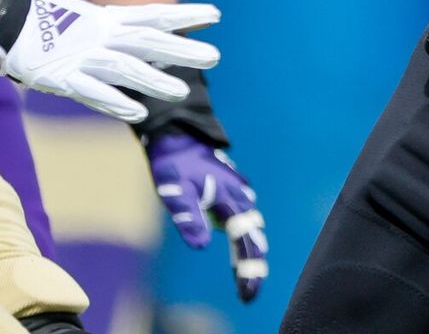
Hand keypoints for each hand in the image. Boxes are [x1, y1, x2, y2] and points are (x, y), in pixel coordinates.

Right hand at [0, 0, 221, 123]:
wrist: (5, 23)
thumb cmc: (52, 25)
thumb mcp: (92, 22)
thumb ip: (122, 34)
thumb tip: (159, 45)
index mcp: (108, 19)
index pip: (154, 15)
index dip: (184, 15)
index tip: (215, 15)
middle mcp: (100, 35)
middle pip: (147, 42)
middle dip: (180, 50)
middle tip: (215, 56)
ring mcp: (82, 57)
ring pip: (124, 69)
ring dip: (153, 81)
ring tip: (182, 92)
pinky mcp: (62, 78)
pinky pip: (93, 93)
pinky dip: (115, 103)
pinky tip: (138, 113)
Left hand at [148, 129, 268, 300]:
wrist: (176, 134)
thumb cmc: (174, 162)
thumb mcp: (175, 191)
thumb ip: (188, 217)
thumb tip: (202, 245)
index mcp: (231, 198)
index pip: (246, 240)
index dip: (250, 268)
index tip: (248, 293)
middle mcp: (240, 196)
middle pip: (254, 237)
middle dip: (253, 265)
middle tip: (249, 292)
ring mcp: (237, 193)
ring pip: (251, 227)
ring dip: (250, 252)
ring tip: (246, 277)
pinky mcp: (230, 192)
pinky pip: (244, 219)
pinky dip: (244, 237)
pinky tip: (238, 248)